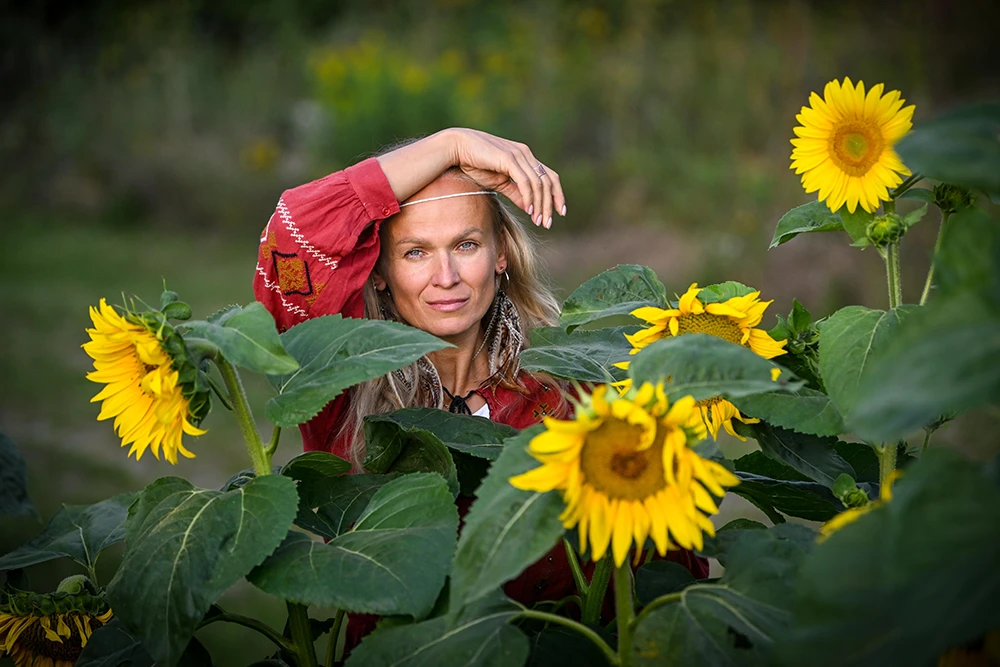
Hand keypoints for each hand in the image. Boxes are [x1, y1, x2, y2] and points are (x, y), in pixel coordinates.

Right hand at [448, 128, 565, 228]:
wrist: (457, 148)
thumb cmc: (476, 163)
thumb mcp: (500, 182)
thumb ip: (516, 193)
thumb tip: (530, 207)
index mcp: (526, 157)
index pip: (550, 177)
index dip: (558, 194)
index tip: (560, 212)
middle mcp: (526, 154)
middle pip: (548, 181)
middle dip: (550, 204)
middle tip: (547, 223)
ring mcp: (519, 155)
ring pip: (538, 184)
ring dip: (540, 204)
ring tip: (538, 221)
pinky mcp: (509, 159)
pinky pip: (525, 181)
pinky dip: (529, 197)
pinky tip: (530, 210)